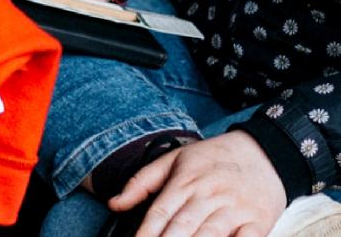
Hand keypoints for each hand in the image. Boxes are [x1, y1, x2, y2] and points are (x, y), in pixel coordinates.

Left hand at [111, 131, 288, 236]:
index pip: (160, 212)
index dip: (145, 232)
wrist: (264, 151)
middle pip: (182, 226)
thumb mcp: (173, 160)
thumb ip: (141, 182)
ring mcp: (236, 209)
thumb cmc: (213, 159)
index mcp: (185, 182)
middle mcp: (210, 196)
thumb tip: (114, 204)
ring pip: (211, 234)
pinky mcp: (260, 220)